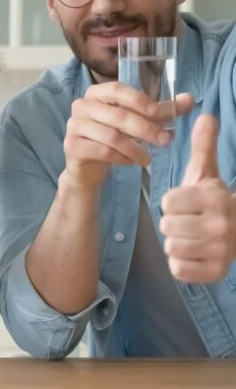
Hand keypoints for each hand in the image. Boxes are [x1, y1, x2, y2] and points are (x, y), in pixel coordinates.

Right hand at [64, 82, 193, 188]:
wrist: (87, 165)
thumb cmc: (114, 137)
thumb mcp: (137, 121)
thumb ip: (161, 111)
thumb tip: (189, 99)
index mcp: (96, 93)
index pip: (116, 89)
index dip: (138, 100)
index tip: (157, 113)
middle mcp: (81, 106)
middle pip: (117, 115)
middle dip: (145, 129)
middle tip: (165, 141)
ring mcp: (74, 126)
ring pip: (111, 136)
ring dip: (135, 148)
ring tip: (149, 158)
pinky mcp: (72, 146)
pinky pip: (102, 151)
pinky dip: (121, 157)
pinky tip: (131, 162)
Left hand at [160, 115, 235, 282]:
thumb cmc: (212, 201)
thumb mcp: (206, 173)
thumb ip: (203, 146)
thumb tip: (205, 115)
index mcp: (215, 198)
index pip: (168, 202)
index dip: (172, 202)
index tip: (187, 203)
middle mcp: (221, 225)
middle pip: (167, 226)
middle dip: (173, 223)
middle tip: (189, 221)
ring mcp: (220, 251)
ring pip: (171, 247)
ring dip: (177, 243)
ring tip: (193, 236)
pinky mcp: (216, 272)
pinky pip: (178, 269)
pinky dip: (182, 264)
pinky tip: (195, 254)